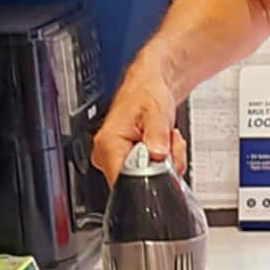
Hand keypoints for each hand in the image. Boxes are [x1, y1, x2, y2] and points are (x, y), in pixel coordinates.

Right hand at [93, 52, 187, 184]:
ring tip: (161, 140)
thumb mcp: (156, 112)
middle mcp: (105, 156)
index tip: (161, 157)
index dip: (150, 175)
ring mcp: (114, 161)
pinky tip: (158, 146)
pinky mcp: (124, 163)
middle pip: (138, 182)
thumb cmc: (147, 94)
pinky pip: (147, 175)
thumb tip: (157, 155)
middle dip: (160, 167)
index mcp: (107, 144)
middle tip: (164, 143)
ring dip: (163, 164)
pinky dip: (159, 163)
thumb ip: (157, 135)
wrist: (149, 87)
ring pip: (146, 180)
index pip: (124, 182)